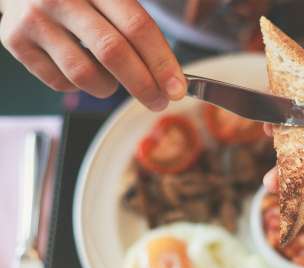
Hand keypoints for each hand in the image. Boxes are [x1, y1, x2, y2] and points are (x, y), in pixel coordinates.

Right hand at [0, 0, 185, 110]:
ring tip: (112, 79)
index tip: (177, 88)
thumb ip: (137, 26)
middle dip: (143, 85)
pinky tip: (82, 69)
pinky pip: (60, 82)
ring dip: (108, 87)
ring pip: (84, 74)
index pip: (137, 27)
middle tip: (159, 101)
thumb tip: (172, 77)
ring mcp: (35, 19)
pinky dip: (79, 86)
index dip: (161, 62)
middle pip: (113, 53)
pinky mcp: (15, 40)